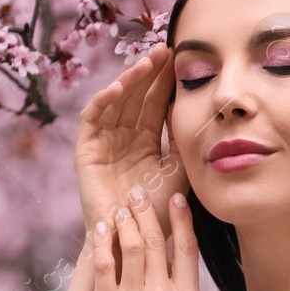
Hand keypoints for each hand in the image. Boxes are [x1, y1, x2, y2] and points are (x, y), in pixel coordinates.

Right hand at [75, 43, 189, 241]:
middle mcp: (125, 137)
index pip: (156, 103)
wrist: (134, 240)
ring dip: (129, 81)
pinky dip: (103, 102)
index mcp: (147, 140)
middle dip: (150, 73)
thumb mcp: (181, 172)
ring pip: (116, 102)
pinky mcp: (86, 151)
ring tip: (146, 63)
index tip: (181, 59)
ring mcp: (105, 142)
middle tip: (165, 50)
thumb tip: (203, 112)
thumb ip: (187, 144)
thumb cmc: (159, 212)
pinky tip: (118, 87)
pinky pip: (92, 120)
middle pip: (137, 96)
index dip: (166, 81)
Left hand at [85, 186, 200, 290]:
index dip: (183, 220)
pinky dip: (102, 241)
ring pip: (132, 246)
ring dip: (126, 221)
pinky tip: (100, 227)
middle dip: (148, 212)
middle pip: (158, 241)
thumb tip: (174, 257)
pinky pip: (104, 263)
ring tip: (122, 206)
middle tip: (140, 192)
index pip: (188, 249)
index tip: (177, 200)